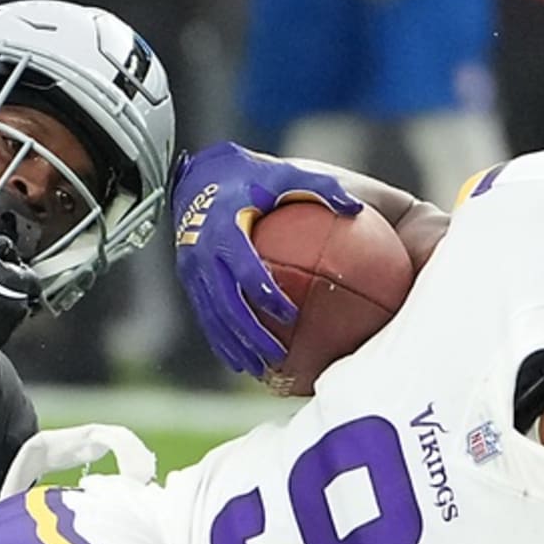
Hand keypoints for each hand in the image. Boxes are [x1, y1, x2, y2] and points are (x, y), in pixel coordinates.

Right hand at [172, 141, 361, 377]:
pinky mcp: (188, 280)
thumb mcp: (283, 174)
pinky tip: (240, 360)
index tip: (291, 315)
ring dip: (233, 346)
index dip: (266, 294)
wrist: (196, 177)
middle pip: (227, 304)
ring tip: (257, 369)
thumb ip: (318, 188)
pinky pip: (205, 316)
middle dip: (250, 334)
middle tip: (276, 356)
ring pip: (212, 317)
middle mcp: (202, 253)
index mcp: (224, 228)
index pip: (246, 269)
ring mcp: (190, 269)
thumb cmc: (249, 176)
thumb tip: (355, 209)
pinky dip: (221, 340)